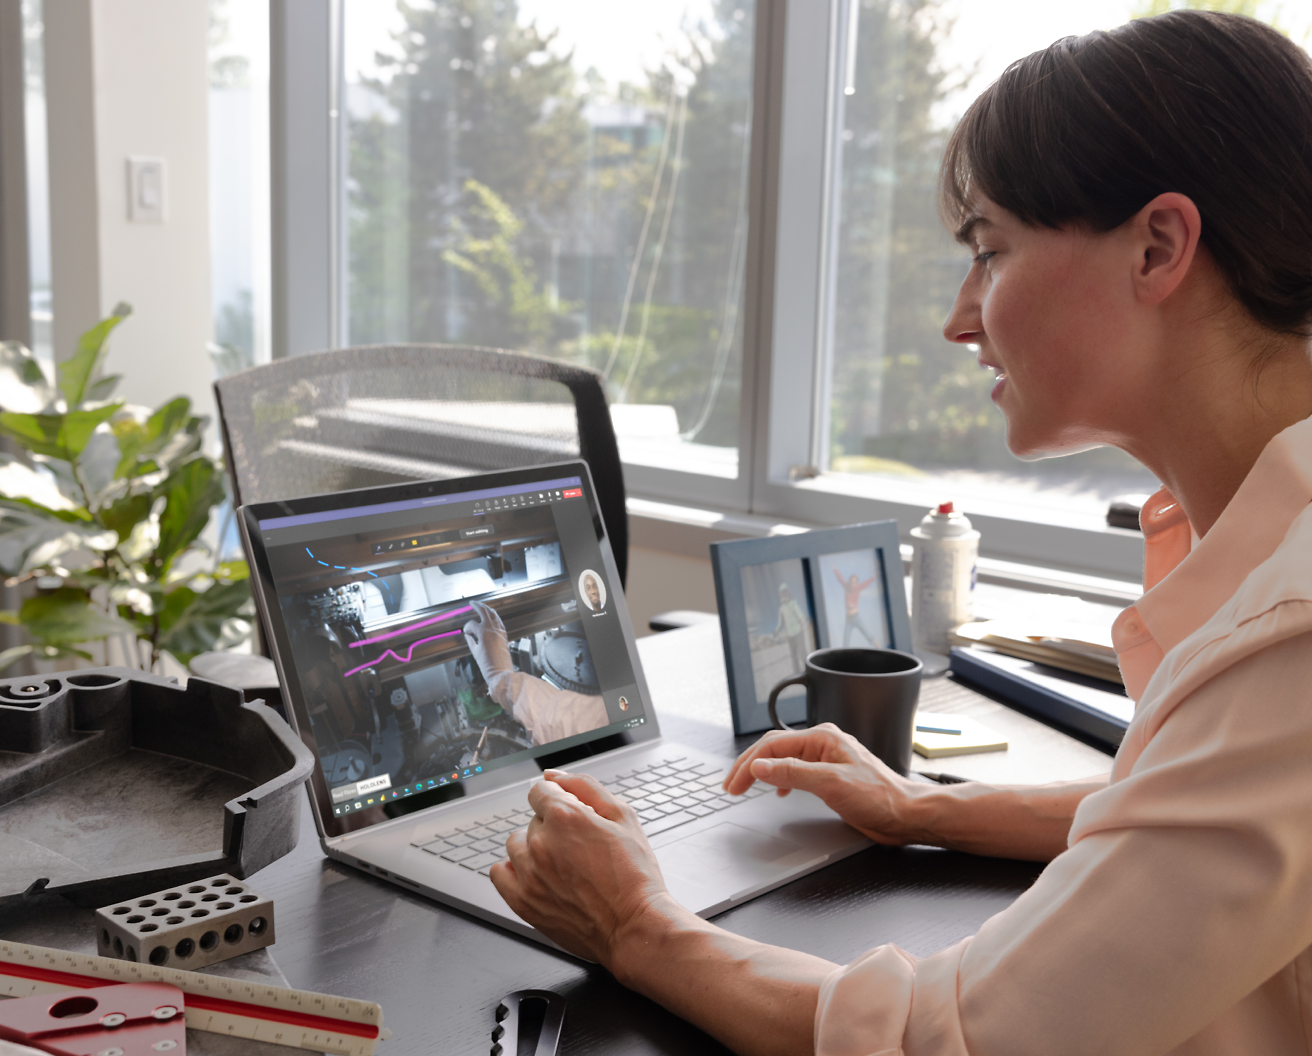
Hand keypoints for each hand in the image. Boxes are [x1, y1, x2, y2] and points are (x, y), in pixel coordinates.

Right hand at [462, 599, 511, 680]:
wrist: (500, 672)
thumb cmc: (487, 665)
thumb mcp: (475, 652)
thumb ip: (470, 641)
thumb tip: (468, 635)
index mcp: (483, 632)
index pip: (472, 624)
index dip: (466, 627)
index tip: (465, 632)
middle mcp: (492, 628)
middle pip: (484, 611)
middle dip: (477, 606)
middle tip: (472, 603)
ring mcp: (500, 631)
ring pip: (493, 614)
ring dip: (487, 609)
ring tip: (482, 606)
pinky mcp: (504, 634)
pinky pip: (499, 621)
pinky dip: (495, 617)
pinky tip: (492, 616)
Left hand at [489, 771, 677, 964]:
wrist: (634, 927)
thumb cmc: (634, 876)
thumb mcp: (623, 817)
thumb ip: (585, 786)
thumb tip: (554, 775)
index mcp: (566, 817)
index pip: (540, 791)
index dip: (560, 800)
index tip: (573, 815)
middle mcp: (541, 843)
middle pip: (533, 819)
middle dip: (554, 826)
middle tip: (581, 847)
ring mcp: (529, 874)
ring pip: (516, 843)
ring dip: (534, 847)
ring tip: (562, 864)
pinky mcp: (523, 902)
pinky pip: (498, 873)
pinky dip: (513, 870)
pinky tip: (536, 875)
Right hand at [722, 724, 924, 845]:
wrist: (906, 815)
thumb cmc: (880, 797)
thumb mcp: (830, 784)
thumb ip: (792, 773)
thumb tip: (760, 765)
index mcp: (822, 738)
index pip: (773, 745)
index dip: (749, 764)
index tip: (734, 784)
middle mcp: (823, 744)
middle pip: (775, 749)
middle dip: (750, 765)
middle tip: (731, 785)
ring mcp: (826, 760)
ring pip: (783, 759)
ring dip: (762, 771)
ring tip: (745, 785)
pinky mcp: (830, 776)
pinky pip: (796, 770)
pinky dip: (779, 779)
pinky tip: (777, 791)